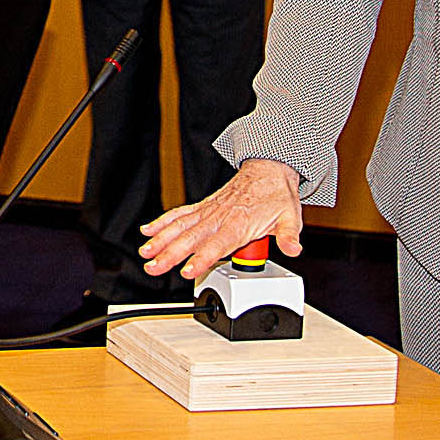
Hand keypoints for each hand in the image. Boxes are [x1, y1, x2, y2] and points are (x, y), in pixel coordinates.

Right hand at [138, 159, 304, 283]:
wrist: (268, 169)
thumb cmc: (276, 194)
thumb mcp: (290, 216)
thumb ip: (288, 235)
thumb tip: (294, 249)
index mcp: (240, 223)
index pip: (218, 244)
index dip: (202, 258)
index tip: (187, 270)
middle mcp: (220, 217)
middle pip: (191, 238)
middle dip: (170, 253)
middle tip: (153, 267)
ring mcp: (209, 211)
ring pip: (180, 226)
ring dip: (161, 240)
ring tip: (145, 253)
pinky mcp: (203, 207)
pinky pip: (179, 214)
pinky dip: (162, 222)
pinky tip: (148, 231)